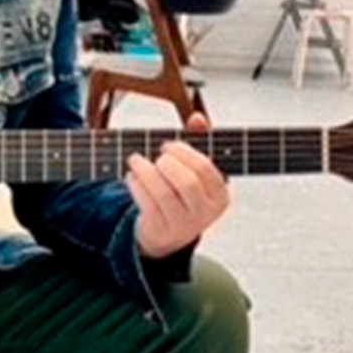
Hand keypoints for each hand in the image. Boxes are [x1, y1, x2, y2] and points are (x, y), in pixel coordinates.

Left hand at [126, 113, 230, 258]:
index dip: (183, 152)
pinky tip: (132, 176)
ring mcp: (183, 224)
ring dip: (145, 171)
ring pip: (163, 193)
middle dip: (167, 163)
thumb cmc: (182, 194)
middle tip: (156, 157)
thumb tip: (198, 119)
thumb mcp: (194, 169)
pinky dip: (136, 185)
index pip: (204, 168)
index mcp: (219, 195)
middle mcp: (205, 213)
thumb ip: (199, 141)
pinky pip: (147, 203)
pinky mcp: (161, 230)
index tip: (166, 146)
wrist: (167, 233)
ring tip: (135, 161)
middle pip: (186, 182)